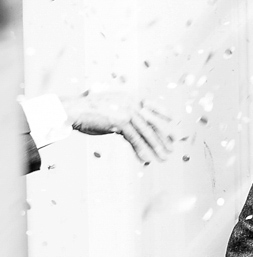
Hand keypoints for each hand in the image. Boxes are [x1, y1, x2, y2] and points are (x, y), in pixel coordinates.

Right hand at [60, 91, 174, 162]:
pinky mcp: (120, 122)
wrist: (72, 109)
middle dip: (165, 135)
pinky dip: (142, 150)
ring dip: (157, 146)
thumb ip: (124, 116)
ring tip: (164, 157)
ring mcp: (127, 111)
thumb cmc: (89, 110)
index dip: (165, 114)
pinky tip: (147, 159)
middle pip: (154, 121)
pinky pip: (135, 138)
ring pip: (147, 132)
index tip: (176, 122)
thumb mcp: (111, 109)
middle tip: (174, 146)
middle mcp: (132, 102)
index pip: (154, 105)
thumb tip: (133, 129)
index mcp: (131, 97)